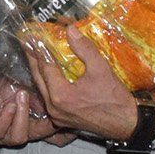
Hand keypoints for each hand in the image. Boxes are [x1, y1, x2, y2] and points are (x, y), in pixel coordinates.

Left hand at [0, 76, 76, 146]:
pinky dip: (6, 117)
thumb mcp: (22, 86)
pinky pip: (0, 131)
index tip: (69, 116)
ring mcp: (4, 135)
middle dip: (46, 123)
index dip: (63, 127)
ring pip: (19, 136)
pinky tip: (9, 105)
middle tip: (46, 101)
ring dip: (22, 116)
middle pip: (40, 134)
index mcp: (32, 121)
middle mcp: (20, 131)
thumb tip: (53, 96)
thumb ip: (37, 94)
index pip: (51, 128)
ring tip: (22, 95)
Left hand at [21, 26, 152, 142]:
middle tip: (28, 43)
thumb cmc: (114, 98)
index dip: (39, 49)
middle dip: (33, 59)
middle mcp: (53, 107)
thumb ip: (84, 48)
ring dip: (39, 72)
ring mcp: (56, 116)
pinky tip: (49, 75)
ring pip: (42, 89)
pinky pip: (48, 98)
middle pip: (38, 78)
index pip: (44, 66)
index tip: (33, 35)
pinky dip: (47, 84)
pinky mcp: (61, 120)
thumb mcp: (101, 69)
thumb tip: (70, 30)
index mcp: (60, 94)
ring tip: (37, 56)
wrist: (126, 123)